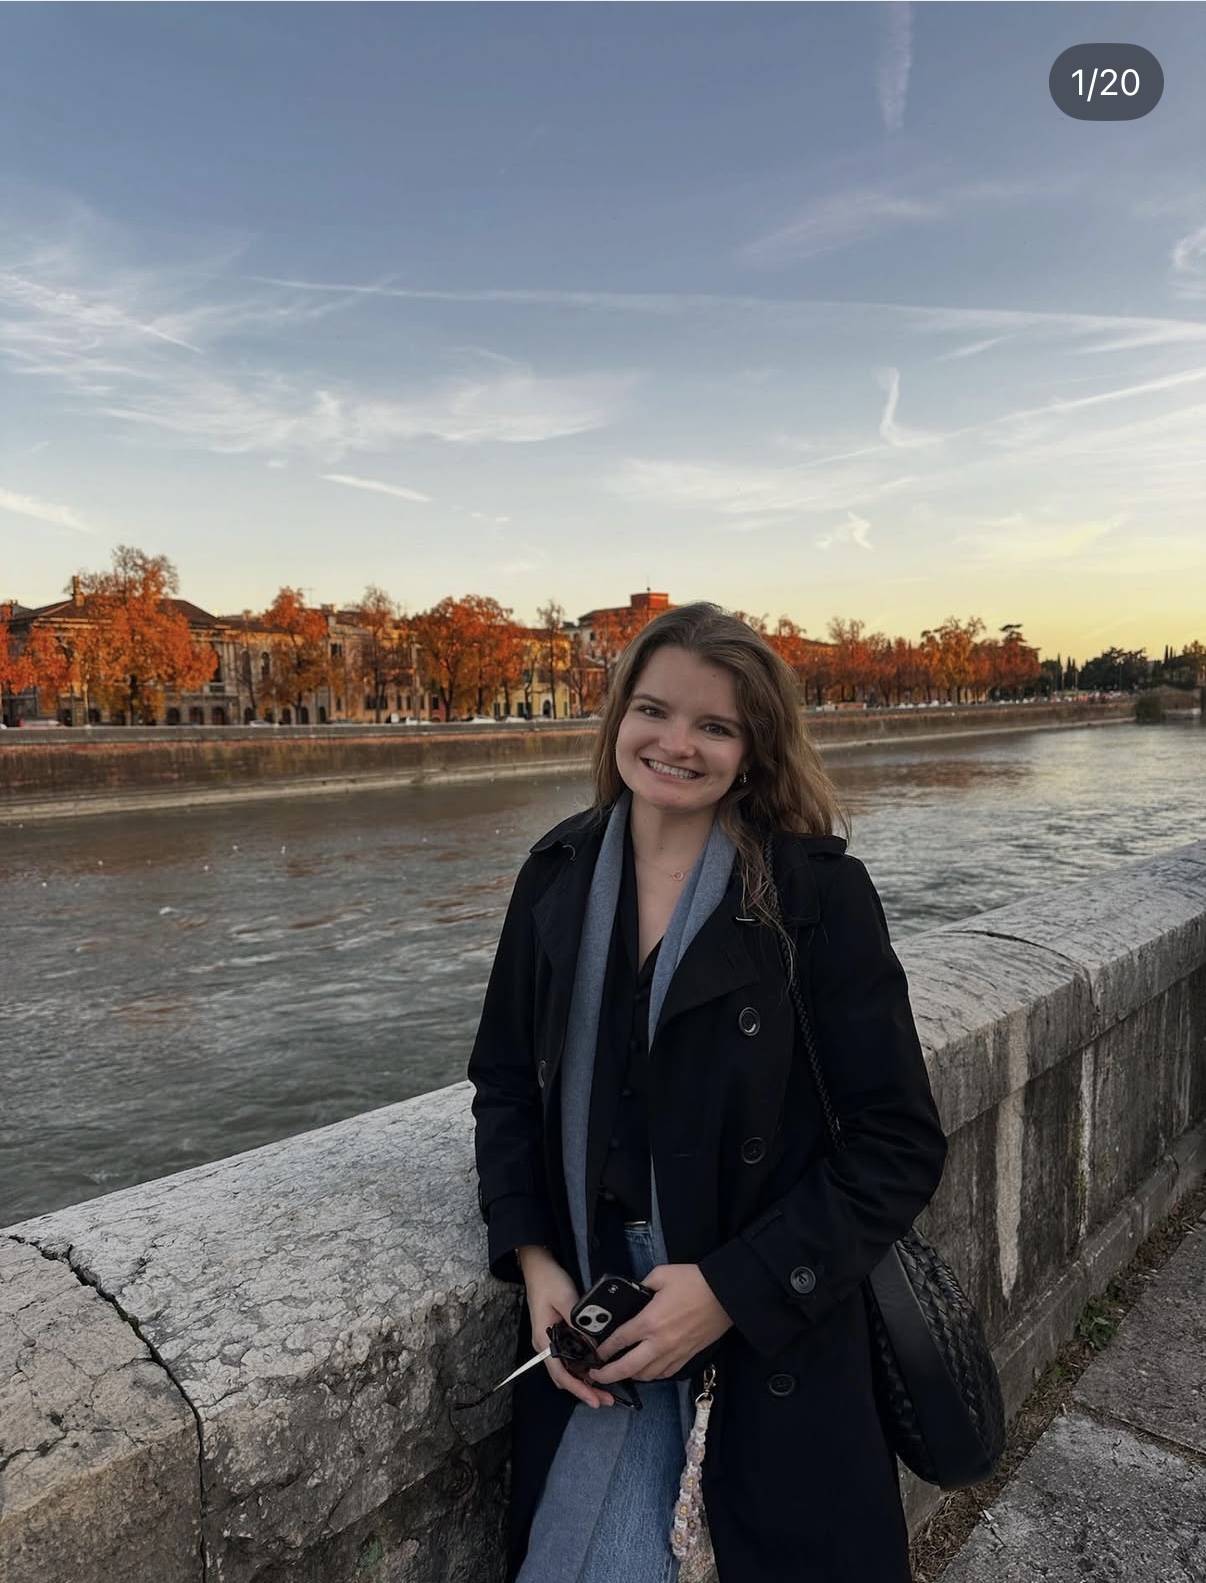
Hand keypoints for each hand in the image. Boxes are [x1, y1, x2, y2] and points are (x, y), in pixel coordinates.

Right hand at [517, 1246, 614, 1408]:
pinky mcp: (556, 1334)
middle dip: (584, 1390)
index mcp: (544, 1340)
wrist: (537, 1265)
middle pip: (564, 1376)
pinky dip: (581, 1367)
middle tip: (607, 1400)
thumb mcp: (566, 1298)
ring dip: (583, 1380)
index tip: (595, 1399)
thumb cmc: (549, 1281)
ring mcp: (549, 1341)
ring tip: (603, 1389)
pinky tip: (594, 1367)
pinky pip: (568, 1358)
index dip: (579, 1388)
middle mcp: (544, 1345)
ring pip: (566, 1369)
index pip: (561, 1373)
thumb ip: (579, 1323)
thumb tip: (594, 1346)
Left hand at [589, 1264, 731, 1383]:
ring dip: (631, 1376)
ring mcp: (674, 1353)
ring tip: (621, 1371)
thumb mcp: (661, 1275)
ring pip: (647, 1375)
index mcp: (649, 1321)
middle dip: (608, 1374)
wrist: (725, 1295)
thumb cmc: (693, 1281)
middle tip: (597, 1376)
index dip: (604, 1349)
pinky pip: (666, 1374)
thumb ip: (642, 1286)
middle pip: (628, 1368)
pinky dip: (652, 1375)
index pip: (619, 1341)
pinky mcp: (688, 1357)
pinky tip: (647, 1371)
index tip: (595, 1353)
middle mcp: (659, 1343)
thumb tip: (634, 1294)